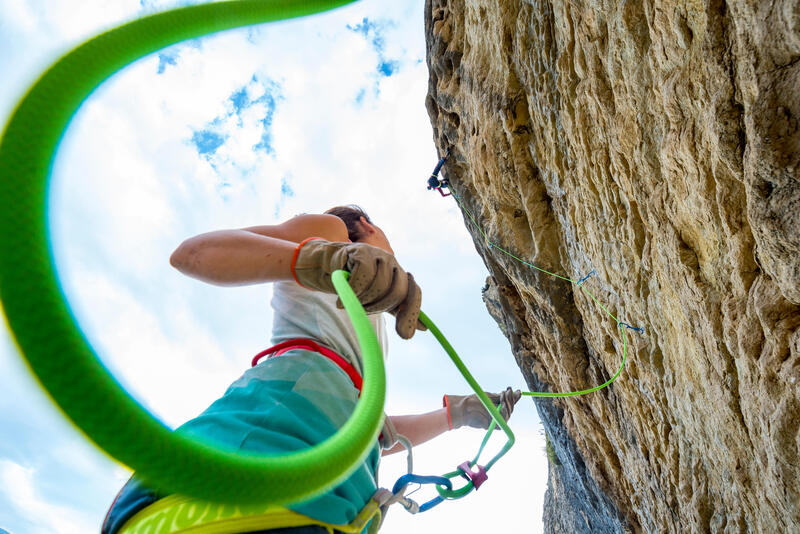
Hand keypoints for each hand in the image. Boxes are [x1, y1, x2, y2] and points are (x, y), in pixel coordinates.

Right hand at [293, 239, 423, 338]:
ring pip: (379, 286)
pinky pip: (363, 278)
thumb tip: (423, 328)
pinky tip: (342, 297)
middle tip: (362, 311)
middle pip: (397, 291)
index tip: (404, 335)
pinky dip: (352, 291)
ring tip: (350, 300)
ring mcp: (378, 255)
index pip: (414, 292)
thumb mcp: (379, 299)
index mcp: (400, 274)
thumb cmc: (355, 284)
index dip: (411, 314)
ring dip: (362, 300)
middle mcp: (393, 263)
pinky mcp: (362, 252)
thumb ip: (398, 310)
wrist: (328, 266)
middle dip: (379, 307)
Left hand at [443, 387, 521, 429]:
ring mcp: (497, 420)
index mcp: (499, 405)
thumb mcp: (488, 397)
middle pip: (511, 408)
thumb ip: (500, 396)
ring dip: (507, 405)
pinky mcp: (494, 426)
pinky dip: (503, 414)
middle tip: (507, 392)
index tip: (513, 389)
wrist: (463, 409)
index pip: (511, 401)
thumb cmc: (474, 402)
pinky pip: (502, 422)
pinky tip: (502, 407)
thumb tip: (513, 391)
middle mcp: (500, 413)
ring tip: (503, 398)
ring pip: (508, 414)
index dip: (514, 396)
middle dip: (510, 399)